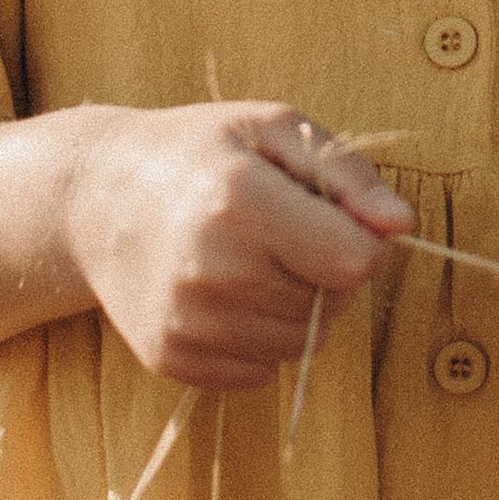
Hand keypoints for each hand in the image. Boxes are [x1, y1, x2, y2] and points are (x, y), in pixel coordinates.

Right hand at [63, 102, 413, 391]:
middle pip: (332, 305)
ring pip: (301, 344)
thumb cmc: (198, 153)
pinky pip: (261, 370)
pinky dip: (259, 337)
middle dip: (325, 271)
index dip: (357, 239)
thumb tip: (402, 224)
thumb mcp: (272, 129)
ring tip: (252, 261)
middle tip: (279, 232)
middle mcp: (210, 269)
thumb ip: (347, 173)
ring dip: (296, 308)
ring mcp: (188, 321)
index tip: (328, 216)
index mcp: (238, 200)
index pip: (355, 261)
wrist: (95, 198)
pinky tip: (224, 293)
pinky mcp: (173, 358)